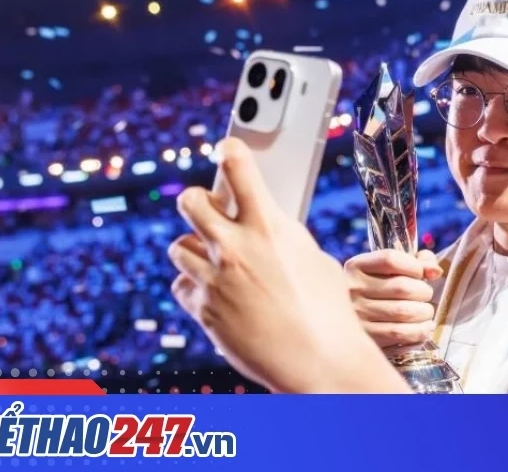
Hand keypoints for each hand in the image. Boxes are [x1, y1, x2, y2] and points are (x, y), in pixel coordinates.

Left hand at [169, 137, 408, 392]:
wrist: (318, 360)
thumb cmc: (328, 312)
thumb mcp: (313, 260)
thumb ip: (281, 238)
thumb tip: (266, 228)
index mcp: (269, 227)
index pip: (238, 168)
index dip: (231, 152)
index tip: (228, 147)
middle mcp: (235, 248)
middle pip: (189, 201)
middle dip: (197, 200)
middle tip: (208, 207)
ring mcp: (214, 279)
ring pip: (178, 247)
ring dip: (195, 250)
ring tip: (218, 259)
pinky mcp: (203, 310)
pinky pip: (183, 286)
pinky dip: (195, 287)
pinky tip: (216, 293)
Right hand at [345, 249, 443, 348]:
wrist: (350, 323)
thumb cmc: (379, 291)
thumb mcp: (390, 270)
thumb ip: (416, 262)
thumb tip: (435, 271)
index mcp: (357, 266)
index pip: (391, 259)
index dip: (414, 266)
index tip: (421, 274)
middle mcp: (352, 289)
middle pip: (402, 287)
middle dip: (424, 291)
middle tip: (425, 296)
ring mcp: (357, 315)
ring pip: (404, 312)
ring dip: (424, 313)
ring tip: (426, 313)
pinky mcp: (366, 338)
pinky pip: (400, 333)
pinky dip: (420, 331)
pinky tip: (424, 327)